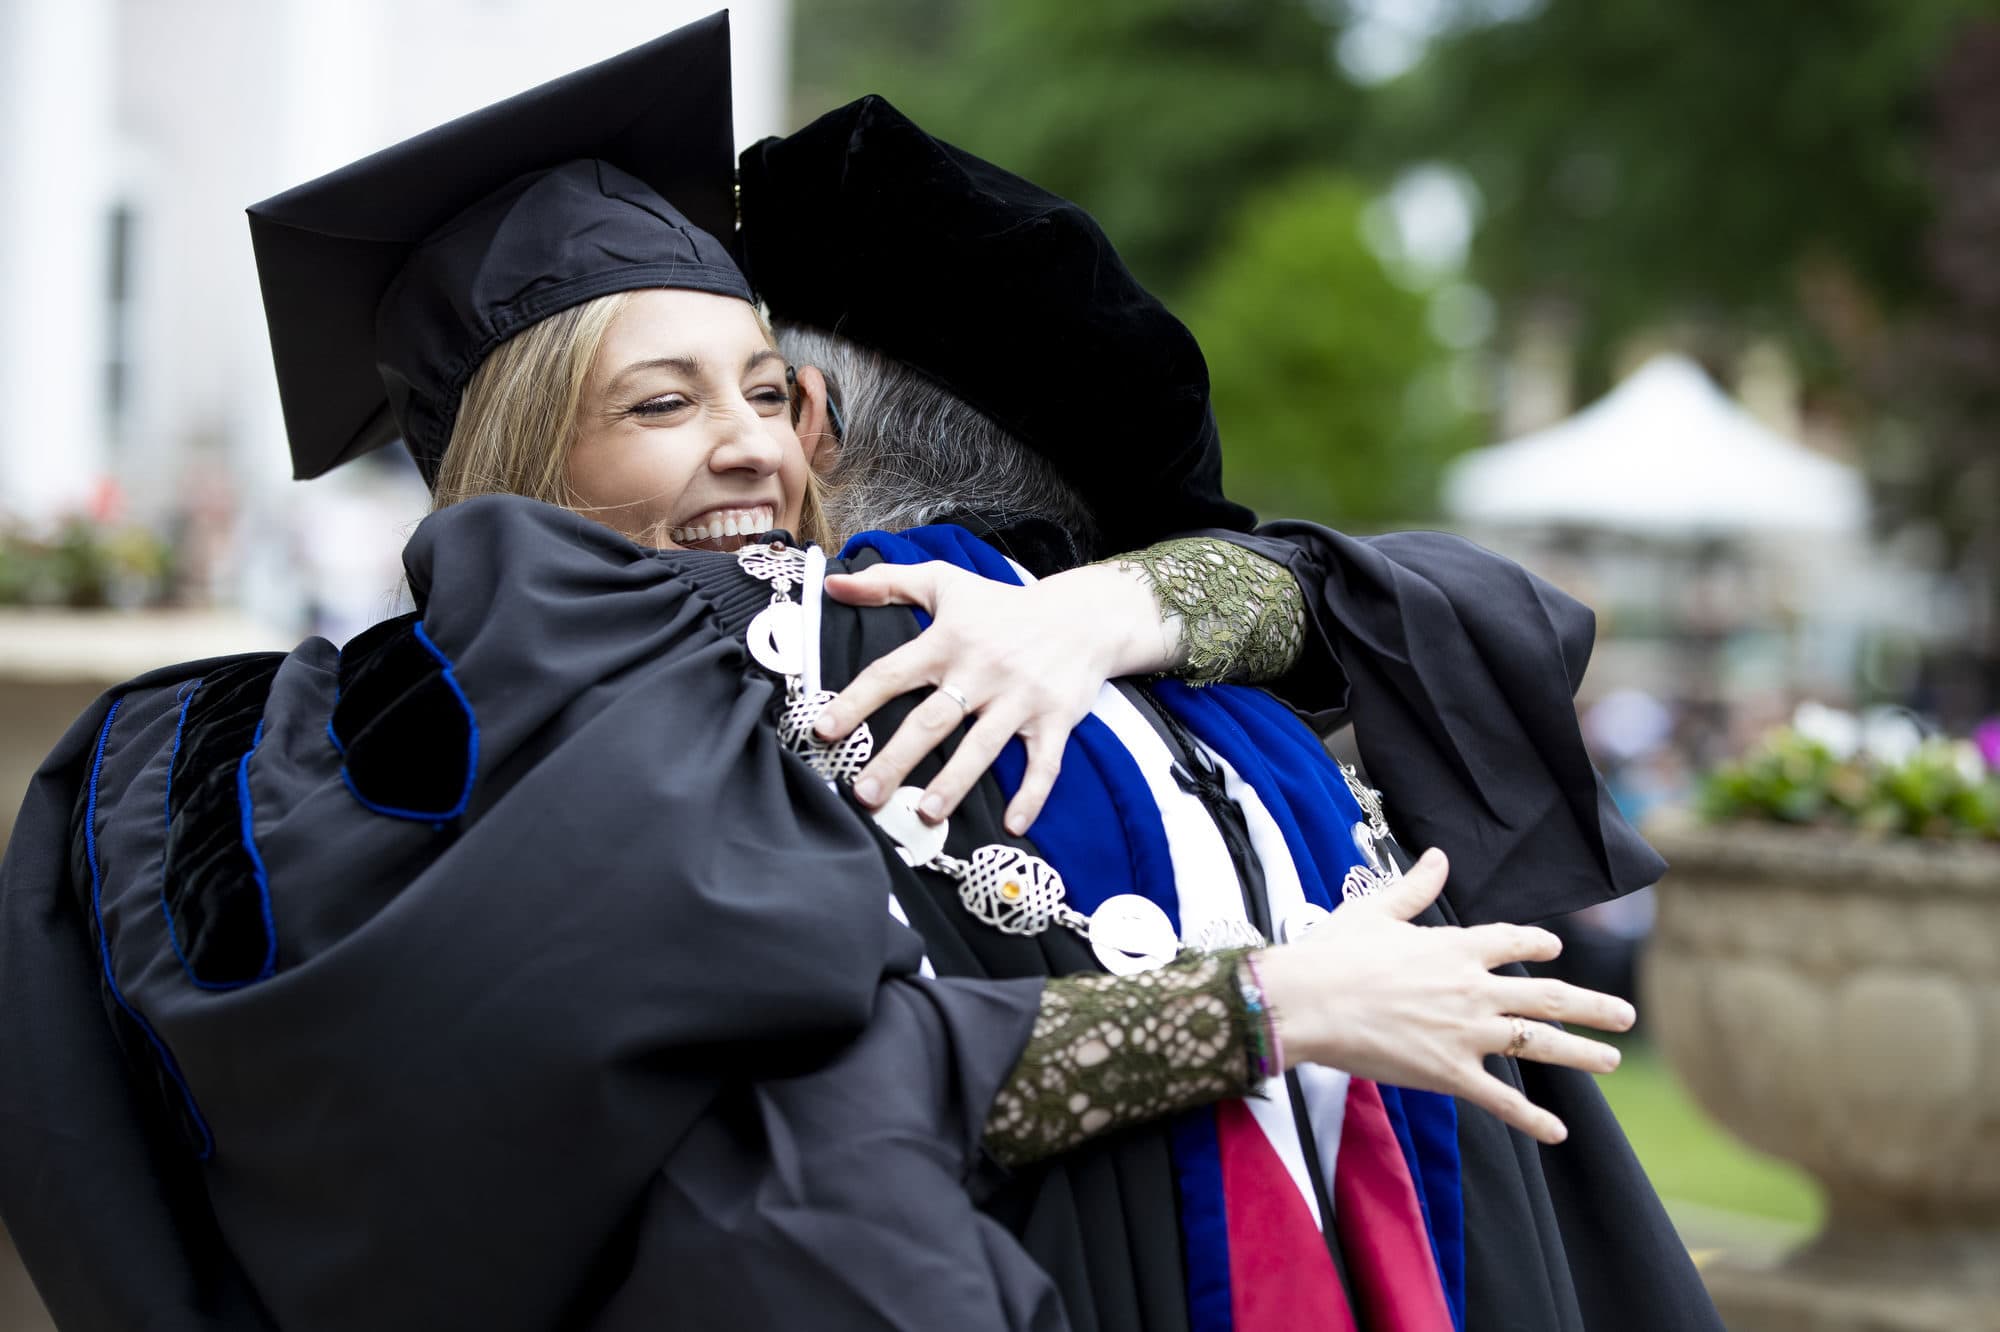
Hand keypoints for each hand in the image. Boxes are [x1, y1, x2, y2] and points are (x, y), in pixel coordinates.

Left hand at [816, 560, 1173, 832]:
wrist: (1083, 617)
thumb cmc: (1003, 605)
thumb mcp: (945, 583)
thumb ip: (886, 583)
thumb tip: (832, 586)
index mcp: (948, 641)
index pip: (892, 673)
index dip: (855, 700)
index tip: (824, 730)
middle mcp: (982, 671)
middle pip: (932, 721)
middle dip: (896, 759)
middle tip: (865, 793)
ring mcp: (1020, 698)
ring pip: (982, 747)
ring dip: (954, 783)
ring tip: (926, 814)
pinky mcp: (1055, 720)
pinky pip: (1044, 763)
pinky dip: (1032, 795)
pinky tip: (1012, 825)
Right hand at [1254, 849, 1636, 1144]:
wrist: (1310, 1000)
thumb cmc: (1334, 953)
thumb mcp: (1376, 909)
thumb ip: (1415, 887)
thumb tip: (1438, 856)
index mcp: (1455, 946)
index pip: (1511, 942)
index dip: (1537, 945)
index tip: (1554, 949)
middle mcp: (1473, 988)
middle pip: (1546, 997)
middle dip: (1591, 1006)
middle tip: (1625, 1014)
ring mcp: (1466, 1032)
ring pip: (1538, 1043)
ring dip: (1580, 1053)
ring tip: (1612, 1060)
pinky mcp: (1449, 1072)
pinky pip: (1501, 1099)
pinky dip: (1531, 1119)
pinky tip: (1559, 1132)